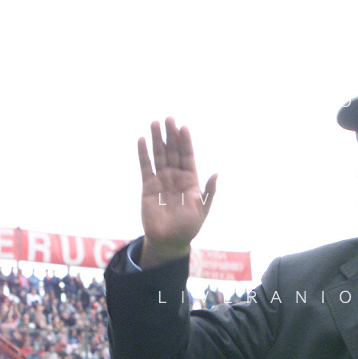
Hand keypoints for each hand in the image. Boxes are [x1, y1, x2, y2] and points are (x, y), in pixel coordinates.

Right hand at [138, 118, 217, 267]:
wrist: (169, 240)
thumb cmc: (189, 226)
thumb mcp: (202, 209)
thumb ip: (208, 191)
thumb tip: (216, 173)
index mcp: (191, 180)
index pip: (188, 156)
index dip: (186, 142)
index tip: (183, 127)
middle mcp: (176, 176)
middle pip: (173, 151)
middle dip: (171, 135)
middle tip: (168, 118)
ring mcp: (162, 180)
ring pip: (159, 155)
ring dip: (156, 140)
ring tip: (154, 123)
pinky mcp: (148, 186)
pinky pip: (145, 167)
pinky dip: (143, 154)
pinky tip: (141, 140)